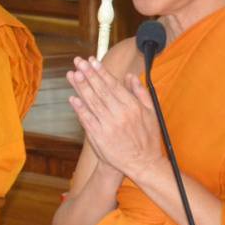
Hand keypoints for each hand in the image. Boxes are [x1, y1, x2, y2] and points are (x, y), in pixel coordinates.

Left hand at [66, 54, 163, 181]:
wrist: (142, 163)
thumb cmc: (147, 138)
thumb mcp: (151, 113)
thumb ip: (141, 93)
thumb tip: (130, 76)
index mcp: (133, 106)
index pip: (113, 85)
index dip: (101, 72)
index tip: (92, 61)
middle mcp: (120, 114)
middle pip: (101, 91)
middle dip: (89, 75)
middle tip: (79, 62)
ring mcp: (108, 125)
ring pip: (92, 102)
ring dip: (82, 87)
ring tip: (73, 74)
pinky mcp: (99, 137)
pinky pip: (87, 120)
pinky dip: (80, 109)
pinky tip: (72, 98)